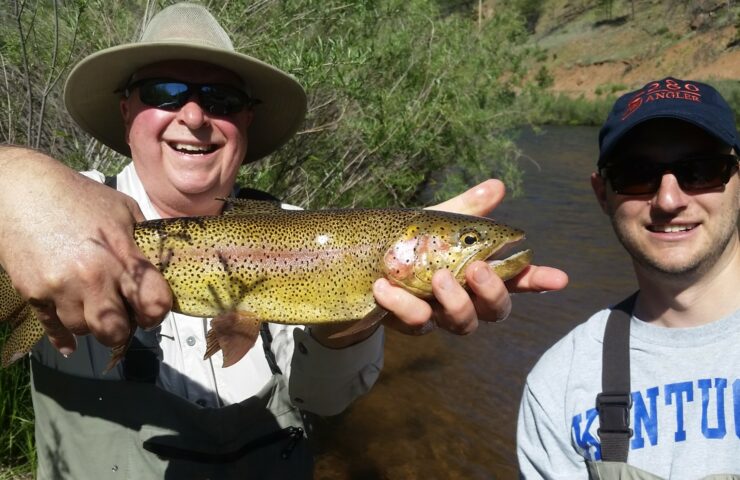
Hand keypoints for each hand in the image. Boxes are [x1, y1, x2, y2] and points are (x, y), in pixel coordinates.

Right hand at [0, 147, 171, 354]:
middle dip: (124, 328)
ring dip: (93, 322)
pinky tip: (71, 343)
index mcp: (121, 254)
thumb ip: (146, 241)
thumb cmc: (77, 196)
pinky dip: (64, 337)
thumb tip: (167, 265)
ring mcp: (60, 288)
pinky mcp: (33, 293)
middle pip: (117, 331)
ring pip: (85, 330)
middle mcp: (92, 276)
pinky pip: (53, 330)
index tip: (152, 308)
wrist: (21, 190)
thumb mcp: (124, 209)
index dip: (157, 311)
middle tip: (123, 315)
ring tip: (94, 303)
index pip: (154, 304)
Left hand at [373, 179, 567, 335]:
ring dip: (456, 301)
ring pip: (463, 323)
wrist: (361, 265)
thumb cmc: (409, 242)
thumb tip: (498, 186)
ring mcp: (440, 314)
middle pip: (496, 309)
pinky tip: (385, 285)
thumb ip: (467, 209)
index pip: (516, 279)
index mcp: (477, 272)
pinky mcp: (409, 324)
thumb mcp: (436, 222)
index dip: (538, 280)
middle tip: (476, 269)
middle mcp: (465, 298)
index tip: (560, 278)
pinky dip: (403, 304)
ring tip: (439, 277)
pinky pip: (415, 322)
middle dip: (492, 291)